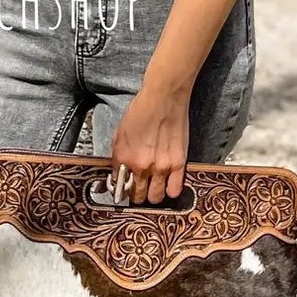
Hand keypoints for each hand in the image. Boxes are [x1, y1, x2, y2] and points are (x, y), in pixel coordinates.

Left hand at [109, 84, 189, 204]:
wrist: (163, 97)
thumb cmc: (141, 110)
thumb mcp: (120, 132)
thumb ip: (118, 155)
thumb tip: (118, 171)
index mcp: (123, 158)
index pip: (119, 187)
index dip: (122, 189)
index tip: (125, 189)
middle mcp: (141, 166)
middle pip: (137, 196)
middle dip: (136, 195)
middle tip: (139, 189)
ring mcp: (161, 167)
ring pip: (155, 198)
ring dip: (153, 195)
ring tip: (153, 188)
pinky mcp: (178, 164)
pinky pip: (174, 190)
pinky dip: (170, 191)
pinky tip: (168, 185)